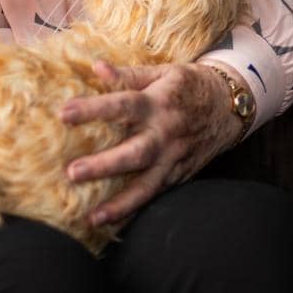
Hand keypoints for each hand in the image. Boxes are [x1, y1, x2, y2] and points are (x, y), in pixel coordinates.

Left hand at [60, 60, 245, 225]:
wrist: (230, 106)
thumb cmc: (189, 86)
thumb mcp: (163, 72)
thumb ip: (128, 74)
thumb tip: (97, 68)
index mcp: (158, 103)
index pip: (121, 105)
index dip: (92, 109)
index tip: (62, 114)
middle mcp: (166, 133)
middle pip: (134, 153)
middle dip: (104, 165)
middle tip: (72, 173)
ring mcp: (174, 158)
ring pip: (147, 185)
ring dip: (121, 203)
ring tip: (94, 218)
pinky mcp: (180, 175)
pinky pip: (156, 196)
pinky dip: (136, 211)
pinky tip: (114, 224)